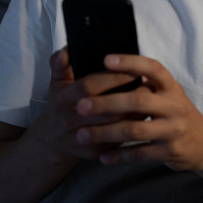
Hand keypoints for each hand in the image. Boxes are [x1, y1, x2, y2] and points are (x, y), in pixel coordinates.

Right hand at [27, 47, 145, 162]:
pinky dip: (131, 128)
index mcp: (61, 99)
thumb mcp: (56, 82)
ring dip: (134, 113)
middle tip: (149, 85)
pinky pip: (116, 140)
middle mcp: (68, 120)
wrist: (51, 140)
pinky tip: (144, 116)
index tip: (133, 70)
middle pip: (104, 108)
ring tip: (151, 100)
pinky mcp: (91, 152)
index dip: (112, 78)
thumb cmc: (60, 104)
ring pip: (113, 126)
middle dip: (128, 96)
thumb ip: (60, 63)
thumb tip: (67, 50)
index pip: (89, 86)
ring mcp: (80, 138)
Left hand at [71, 54, 202, 171]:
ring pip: (135, 130)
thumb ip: (148, 85)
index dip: (130, 62)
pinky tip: (103, 156)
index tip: (106, 59)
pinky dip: (119, 155)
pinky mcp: (170, 151)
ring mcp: (173, 130)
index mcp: (172, 88)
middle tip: (80, 106)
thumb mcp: (170, 95)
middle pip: (138, 101)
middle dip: (106, 103)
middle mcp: (175, 106)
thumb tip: (111, 68)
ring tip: (82, 134)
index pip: (153, 68)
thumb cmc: (178, 114)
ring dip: (106, 133)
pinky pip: (140, 154)